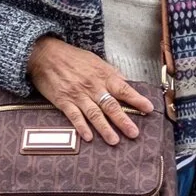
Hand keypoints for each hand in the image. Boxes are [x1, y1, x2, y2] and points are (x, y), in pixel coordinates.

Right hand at [25, 36, 152, 143]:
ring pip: (94, 114)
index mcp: (103, 75)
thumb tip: (126, 82)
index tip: (149, 108)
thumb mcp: (96, 60)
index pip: (123, 89)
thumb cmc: (72, 57)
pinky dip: (81, 127)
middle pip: (110, 105)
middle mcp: (92, 86)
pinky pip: (74, 116)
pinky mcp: (63, 100)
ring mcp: (77, 94)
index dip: (136, 99)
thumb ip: (111, 73)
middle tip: (134, 133)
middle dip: (123, 120)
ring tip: (114, 141)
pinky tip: (88, 137)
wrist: (46, 54)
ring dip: (105, 128)